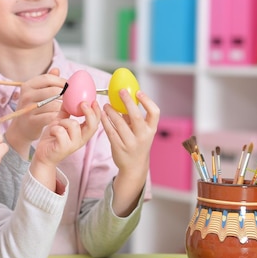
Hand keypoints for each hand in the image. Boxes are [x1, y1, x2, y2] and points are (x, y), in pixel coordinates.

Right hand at [6, 68, 66, 156]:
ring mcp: (28, 108)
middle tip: (71, 100)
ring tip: (68, 109)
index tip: (69, 87)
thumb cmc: (33, 107)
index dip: (61, 82)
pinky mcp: (32, 121)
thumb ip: (47, 81)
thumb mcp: (36, 92)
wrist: (21, 128)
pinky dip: (59, 117)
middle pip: (52, 91)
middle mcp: (26, 95)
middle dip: (65, 95)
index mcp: (27, 85)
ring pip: (53, 105)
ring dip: (64, 108)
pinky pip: (51, 117)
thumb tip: (57, 69)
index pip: (47, 79)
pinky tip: (62, 117)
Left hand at [30, 101, 100, 190]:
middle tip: (83, 103)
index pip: (95, 122)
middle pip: (92, 125)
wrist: (43, 155)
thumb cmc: (53, 138)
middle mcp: (81, 139)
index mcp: (82, 133)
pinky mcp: (64, 147)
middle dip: (89, 113)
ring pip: (73, 124)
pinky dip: (54, 128)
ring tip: (56, 126)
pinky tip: (51, 133)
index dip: (96, 111)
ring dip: (62, 121)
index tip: (93, 101)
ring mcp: (73, 144)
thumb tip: (67, 98)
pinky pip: (60, 131)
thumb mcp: (60, 123)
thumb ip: (65, 112)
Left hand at [102, 89, 159, 215]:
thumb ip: (135, 117)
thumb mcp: (141, 131)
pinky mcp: (119, 147)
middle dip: (127, 101)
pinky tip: (102, 114)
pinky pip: (110, 131)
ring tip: (106, 104)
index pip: (154, 112)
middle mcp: (143, 136)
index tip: (138, 92)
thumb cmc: (138, 143)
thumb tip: (125, 97)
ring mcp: (131, 142)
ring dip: (112, 111)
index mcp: (151, 129)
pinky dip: (105, 121)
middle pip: (136, 116)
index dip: (147, 101)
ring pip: (119, 123)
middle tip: (120, 91)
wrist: (134, 165)